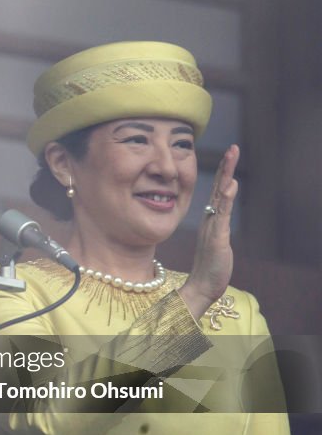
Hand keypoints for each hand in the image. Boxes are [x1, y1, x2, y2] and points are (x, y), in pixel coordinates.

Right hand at [179, 144, 238, 317]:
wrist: (202, 287)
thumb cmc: (210, 267)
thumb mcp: (218, 242)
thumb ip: (219, 225)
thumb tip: (219, 214)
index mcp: (210, 220)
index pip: (218, 192)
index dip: (224, 173)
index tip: (230, 155)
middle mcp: (210, 220)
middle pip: (218, 189)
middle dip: (226, 168)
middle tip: (233, 148)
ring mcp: (212, 228)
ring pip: (219, 198)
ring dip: (226, 177)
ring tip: (232, 158)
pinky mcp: (216, 238)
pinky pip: (221, 215)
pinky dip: (224, 200)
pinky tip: (229, 186)